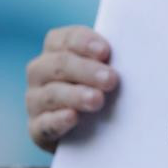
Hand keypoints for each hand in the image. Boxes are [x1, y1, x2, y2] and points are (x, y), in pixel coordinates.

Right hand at [25, 25, 119, 152]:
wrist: (89, 127)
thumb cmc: (100, 85)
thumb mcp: (104, 67)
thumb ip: (110, 59)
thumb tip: (133, 54)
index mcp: (56, 47)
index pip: (67, 39)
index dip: (86, 43)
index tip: (106, 51)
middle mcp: (40, 70)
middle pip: (60, 64)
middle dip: (87, 70)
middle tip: (111, 79)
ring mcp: (35, 99)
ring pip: (52, 93)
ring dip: (76, 95)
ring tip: (98, 100)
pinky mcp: (37, 128)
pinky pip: (44, 123)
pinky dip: (58, 120)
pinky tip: (73, 118)